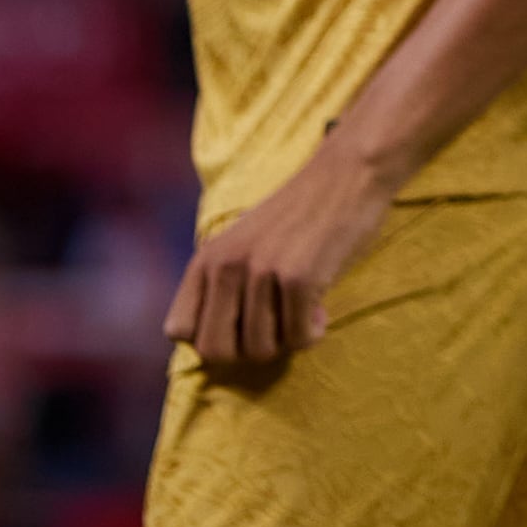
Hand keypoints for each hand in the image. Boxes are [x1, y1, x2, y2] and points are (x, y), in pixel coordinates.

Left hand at [164, 141, 399, 376]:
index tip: (242, 324)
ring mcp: (261, 272)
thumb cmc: (300, 214)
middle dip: (247, 352)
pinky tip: (321, 310)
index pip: (179, 330)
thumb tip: (216, 345)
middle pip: (214, 351)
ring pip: (259, 350)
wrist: (348, 174)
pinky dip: (311, 334)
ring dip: (285, 342)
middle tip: (274, 329)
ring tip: (302, 314)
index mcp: (207, 258)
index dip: (213, 336)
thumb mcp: (243, 242)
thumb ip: (222, 282)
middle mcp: (226, 266)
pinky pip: (297, 338)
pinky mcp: (299, 278)